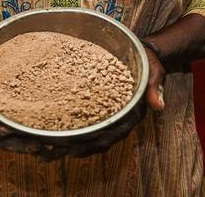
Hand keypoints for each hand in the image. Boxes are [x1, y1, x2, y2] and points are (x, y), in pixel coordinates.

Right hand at [0, 49, 49, 154]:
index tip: (7, 130)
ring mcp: (12, 118)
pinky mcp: (27, 112)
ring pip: (24, 136)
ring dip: (38, 143)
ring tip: (54, 146)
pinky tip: (64, 133)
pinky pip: (37, 125)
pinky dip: (48, 131)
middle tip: (38, 146)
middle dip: (22, 144)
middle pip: (7, 139)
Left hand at [44, 41, 164, 158]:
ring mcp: (107, 112)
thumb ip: (154, 89)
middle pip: (96, 139)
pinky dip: (68, 123)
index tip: (76, 150)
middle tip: (55, 150)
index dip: (94, 143)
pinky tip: (50, 124)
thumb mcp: (153, 74)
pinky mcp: (97, 104)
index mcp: (131, 115)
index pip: (112, 135)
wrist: (142, 53)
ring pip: (87, 132)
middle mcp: (118, 118)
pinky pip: (82, 116)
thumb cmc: (147, 63)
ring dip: (69, 140)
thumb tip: (158, 106)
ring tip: (46, 145)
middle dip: (76, 147)